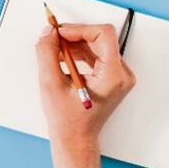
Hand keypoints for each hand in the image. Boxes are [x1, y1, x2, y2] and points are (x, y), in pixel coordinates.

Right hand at [35, 23, 136, 167]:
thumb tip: (48, 32)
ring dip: (74, 44)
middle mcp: (121, 74)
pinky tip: (63, 58)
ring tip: (55, 52)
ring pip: (97, 44)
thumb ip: (47, 53)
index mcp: (113, 76)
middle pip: (99, 38)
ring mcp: (118, 76)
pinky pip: (96, 54)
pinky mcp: (111, 77)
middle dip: (74, 35)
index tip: (60, 32)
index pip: (103, 34)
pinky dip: (78, 52)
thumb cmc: (68, 120)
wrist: (75, 139)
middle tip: (53, 38)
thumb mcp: (51, 83)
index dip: (79, 29)